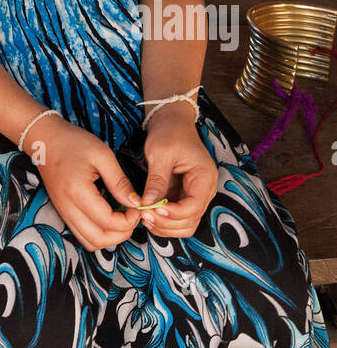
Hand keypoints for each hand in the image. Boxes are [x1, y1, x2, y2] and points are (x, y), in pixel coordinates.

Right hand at [38, 116, 142, 251]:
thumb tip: (135, 203)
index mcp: (78, 191)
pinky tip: (108, 216)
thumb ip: (119, 182)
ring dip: (110, 237)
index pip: (108, 222)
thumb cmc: (73, 142)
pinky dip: (99, 233)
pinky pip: (82, 234)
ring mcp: (63, 212)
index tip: (138, 208)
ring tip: (121, 218)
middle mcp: (67, 207)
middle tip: (132, 216)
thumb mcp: (102, 154)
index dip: (128, 221)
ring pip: (89, 242)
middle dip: (121, 234)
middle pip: (98, 240)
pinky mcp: (63, 212)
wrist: (45, 139)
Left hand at [139, 109, 217, 239]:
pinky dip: (164, 221)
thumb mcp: (160, 153)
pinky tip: (148, 214)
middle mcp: (204, 190)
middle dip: (167, 223)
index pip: (194, 206)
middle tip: (143, 215)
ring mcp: (195, 195)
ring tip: (144, 216)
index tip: (152, 210)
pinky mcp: (184, 196)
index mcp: (204, 177)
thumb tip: (148, 204)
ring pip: (185, 224)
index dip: (173, 213)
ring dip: (165, 226)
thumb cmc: (169, 132)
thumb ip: (157, 180)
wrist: (172, 122)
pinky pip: (177, 217)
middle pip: (191, 220)